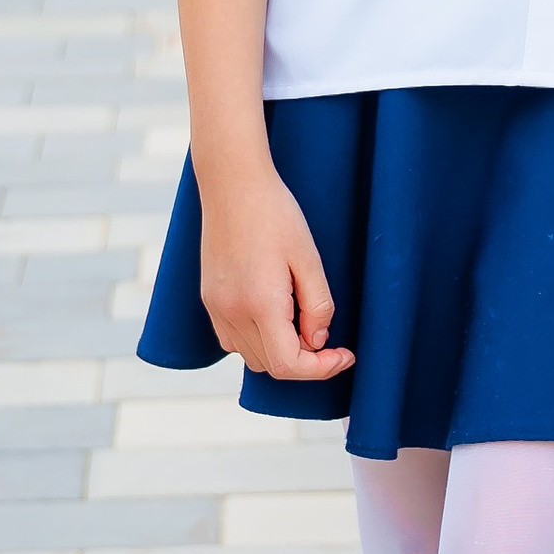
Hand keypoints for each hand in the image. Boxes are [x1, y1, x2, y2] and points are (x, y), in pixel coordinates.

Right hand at [198, 163, 355, 383]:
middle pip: (271, 366)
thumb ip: (317, 305)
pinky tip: (275, 318)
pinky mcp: (209, 300)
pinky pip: (233, 340)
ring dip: (280, 354)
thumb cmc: (274, 213)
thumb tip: (318, 340)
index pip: (289, 365)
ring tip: (302, 325)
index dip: (321, 369)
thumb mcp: (309, 257)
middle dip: (305, 363)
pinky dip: (257, 342)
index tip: (344, 355)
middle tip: (331, 341)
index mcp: (260, 303)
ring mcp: (216, 308)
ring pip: (251, 357)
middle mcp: (232, 312)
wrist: (232, 184)